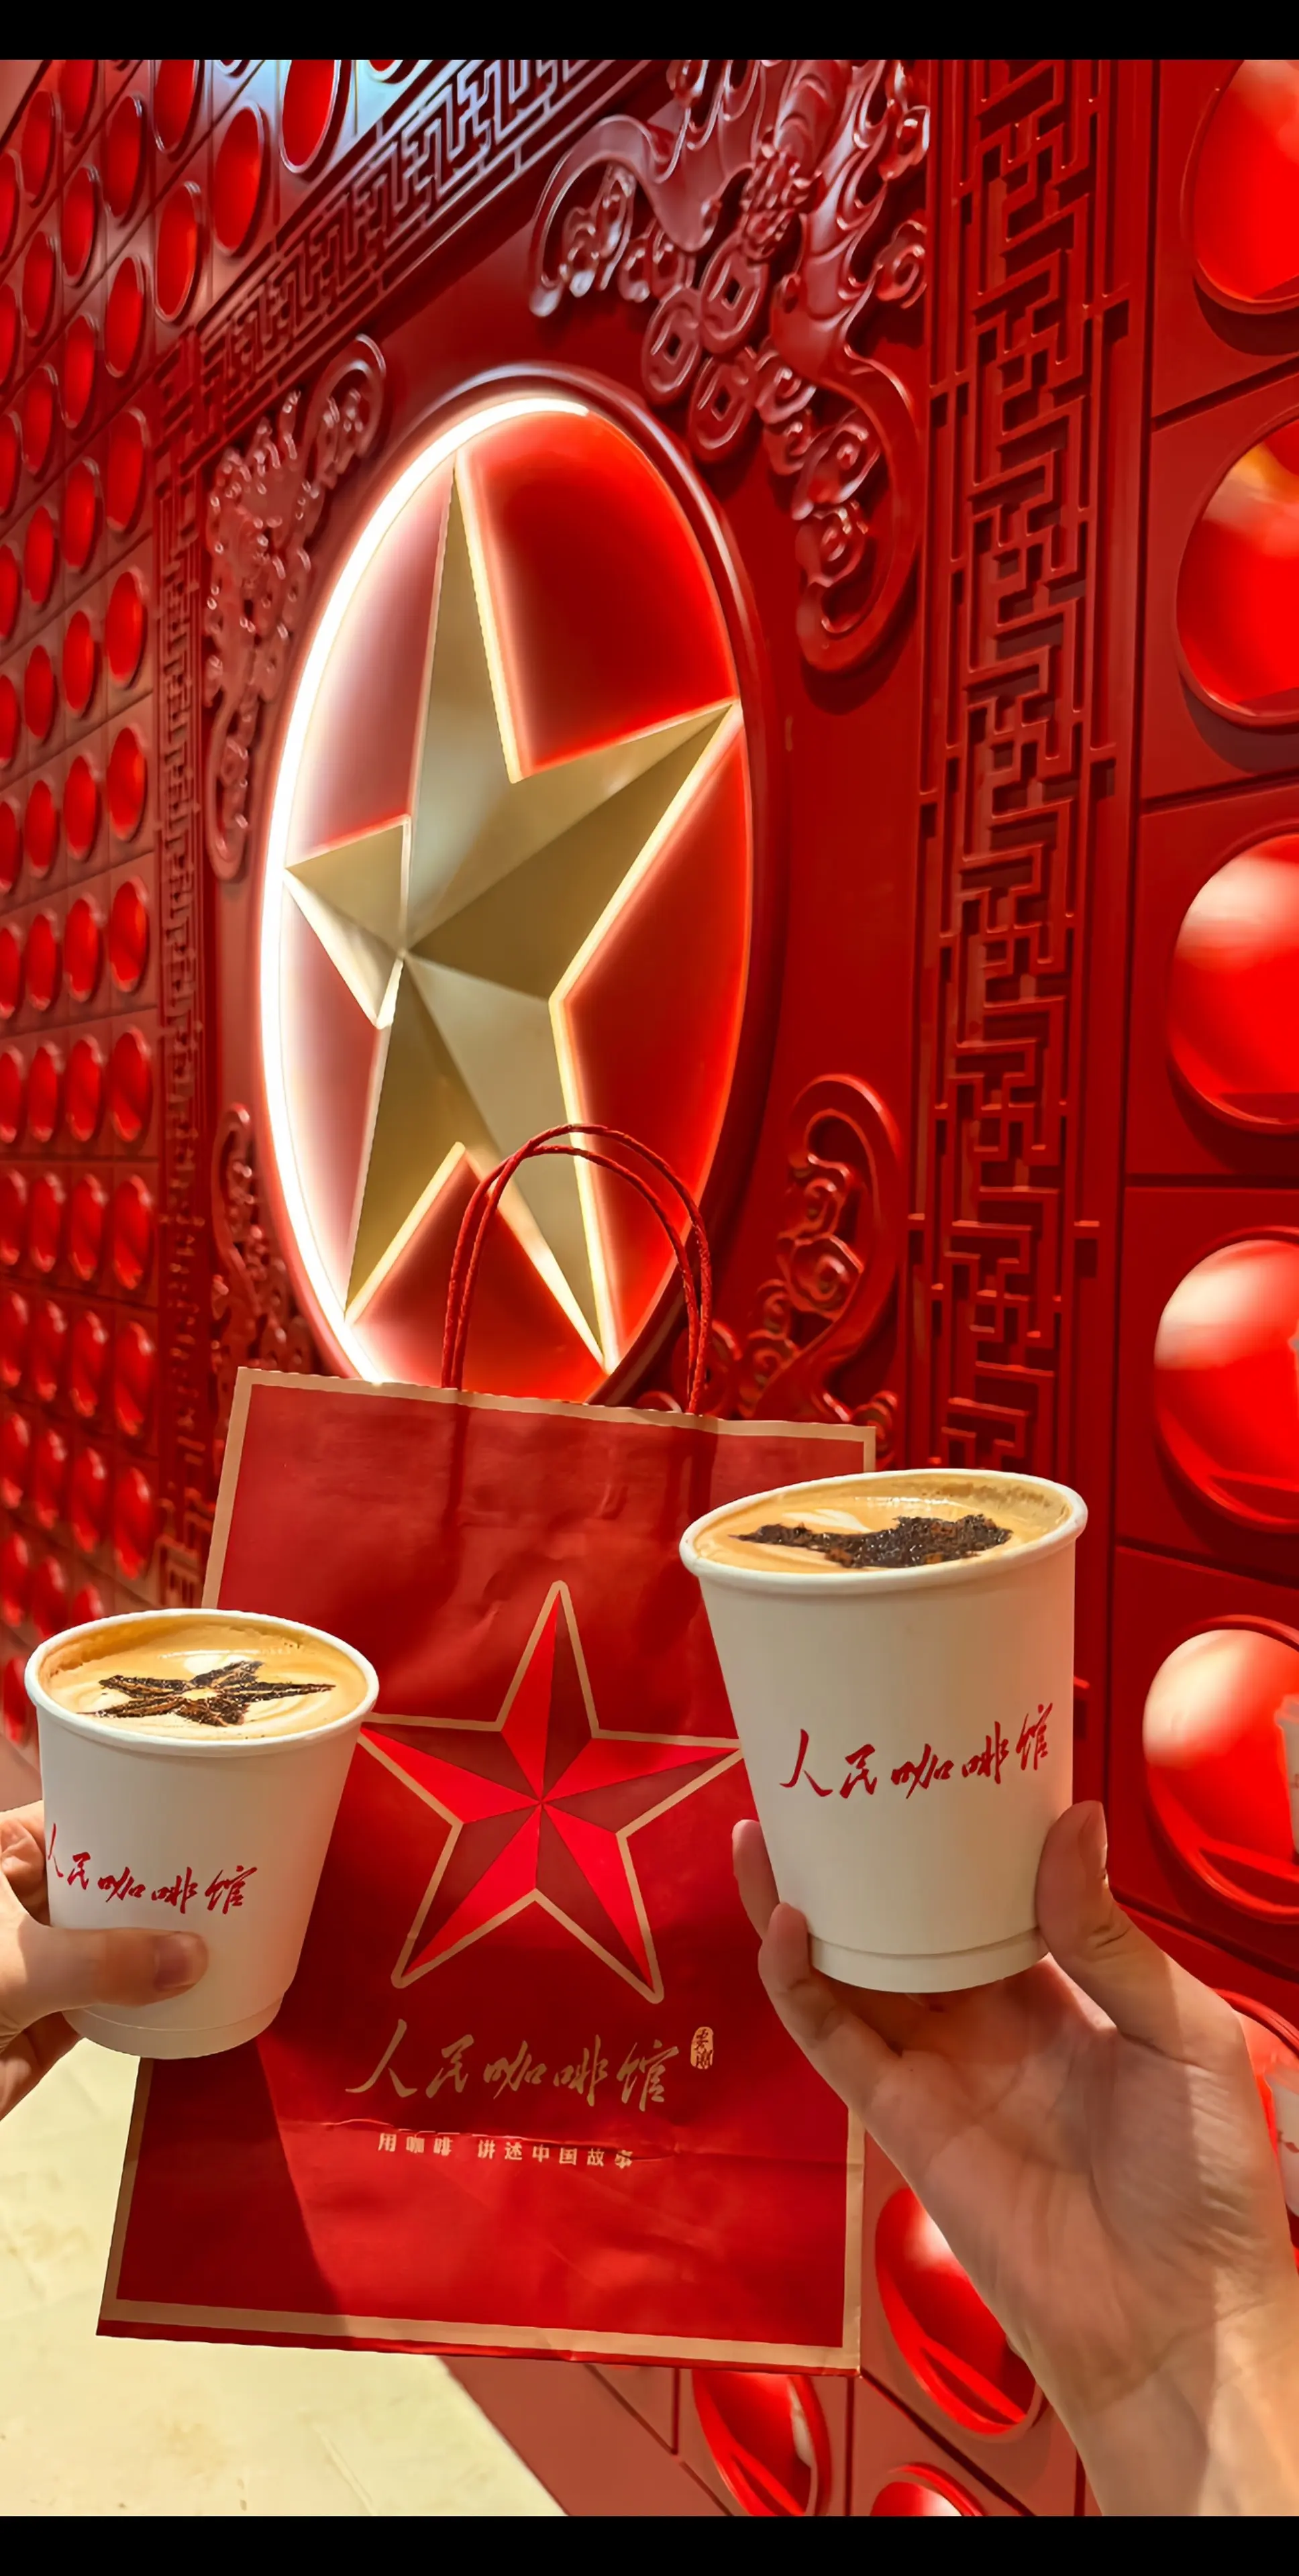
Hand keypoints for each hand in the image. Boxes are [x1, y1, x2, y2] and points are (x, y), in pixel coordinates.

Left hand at [0, 1802, 205, 2118]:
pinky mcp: (47, 2022)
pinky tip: (192, 1985)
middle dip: (154, 1883)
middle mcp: (17, 1906)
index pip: (76, 1819)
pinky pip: (109, 2001)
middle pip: (103, 1881)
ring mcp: (35, 1964)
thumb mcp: (17, 1966)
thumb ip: (104, 1963)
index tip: (190, 1813)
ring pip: (110, 1941)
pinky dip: (147, 1998)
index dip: (130, 1814)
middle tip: (220, 1872)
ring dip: (157, 1942)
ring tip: (223, 1923)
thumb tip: (189, 1958)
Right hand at [735, 1801, 1298, 2516]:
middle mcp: (984, 2025)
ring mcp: (936, 2070)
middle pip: (899, 1921)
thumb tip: (1073, 1824)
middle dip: (860, 1857)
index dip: (950, 1837)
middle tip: (824, 1776)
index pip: (985, 1896)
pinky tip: (788, 1918)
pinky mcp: (901, 2120)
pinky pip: (831, 2037)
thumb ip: (1111, 1937)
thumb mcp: (1185, 2037)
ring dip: (801, 1901)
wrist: (1181, 2324)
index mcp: (1058, 1996)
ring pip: (846, 1969)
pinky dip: (796, 1980)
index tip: (928, 1762)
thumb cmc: (1209, 2192)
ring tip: (772, 1823)